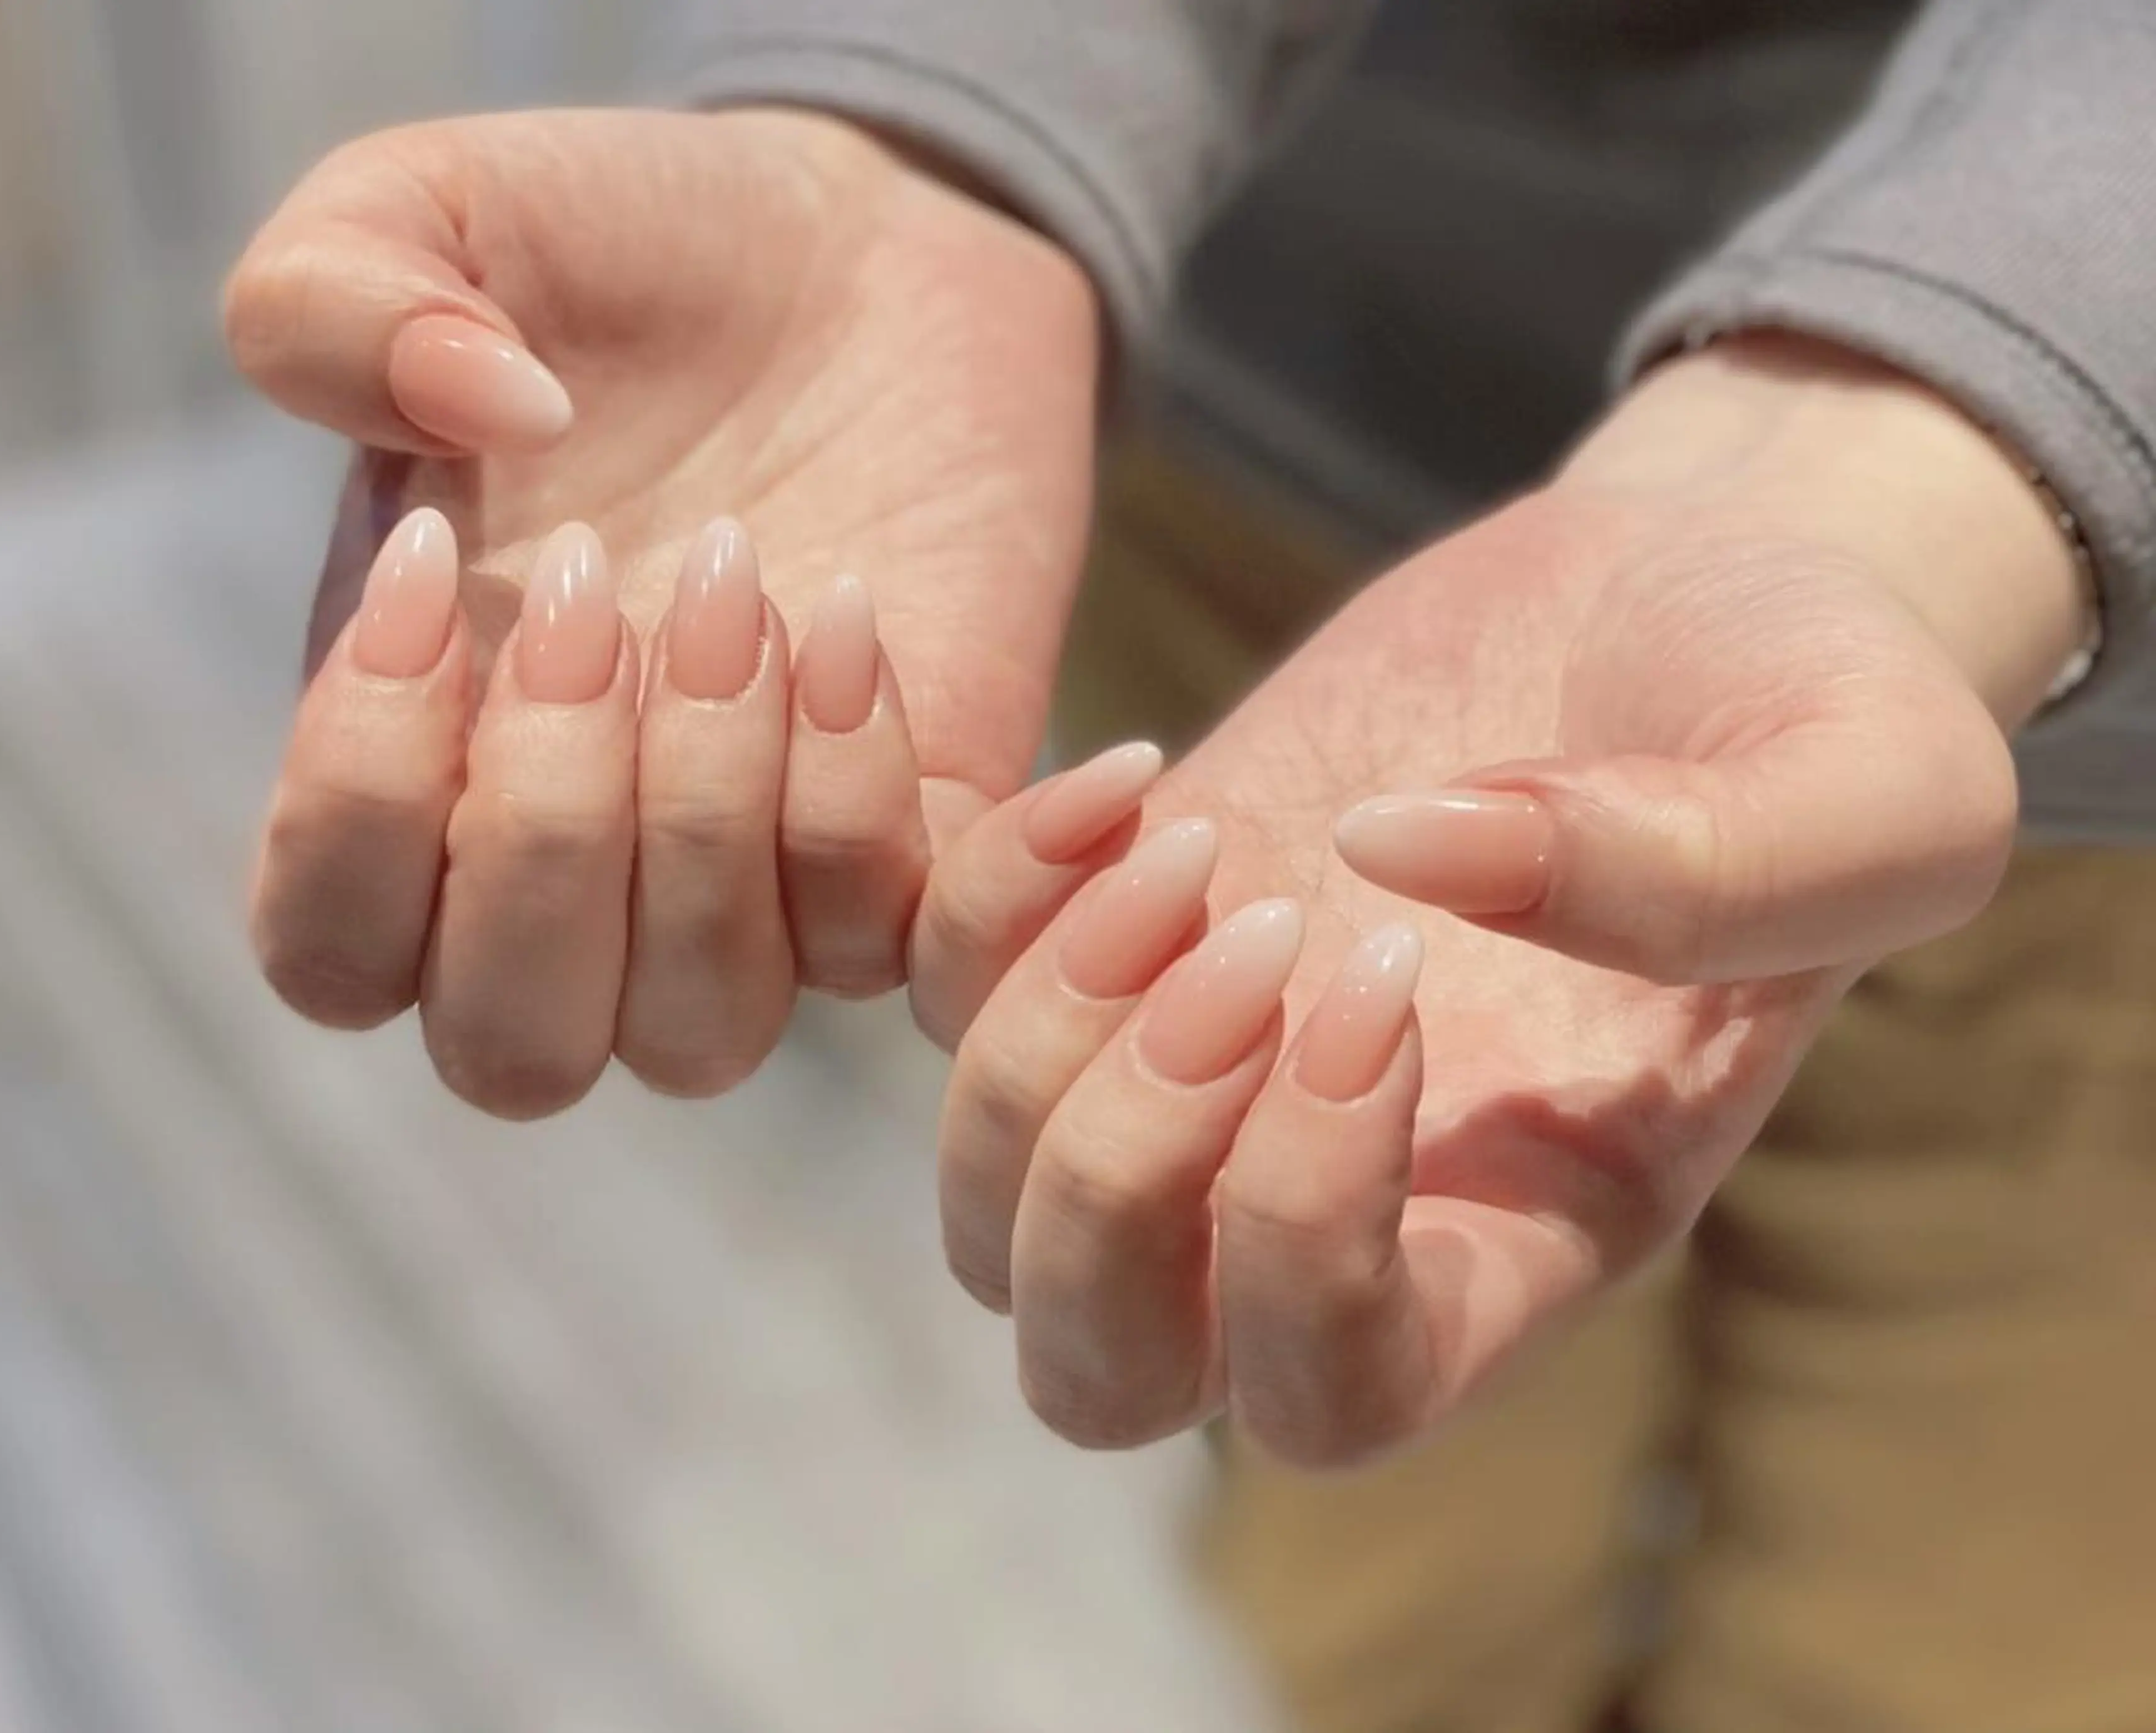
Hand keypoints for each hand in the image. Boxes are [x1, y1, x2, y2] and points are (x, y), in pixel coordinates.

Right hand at [226, 107, 1098, 1109]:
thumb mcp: (427, 210)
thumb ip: (334, 300)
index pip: (328, 954)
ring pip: (701, 1029)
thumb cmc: (613, 255)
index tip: (430, 558)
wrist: (853, 254)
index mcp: (408, 767)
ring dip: (717, 816)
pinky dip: (874, 804)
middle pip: (514, 1046)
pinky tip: (860, 621)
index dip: (354, 801)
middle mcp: (568, 870)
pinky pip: (892, 952)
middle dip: (548, 832)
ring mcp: (744, 881)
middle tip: (597, 583)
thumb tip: (468, 431)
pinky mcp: (910, 849)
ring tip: (759, 579)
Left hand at [919, 335, 2088, 1462]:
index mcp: (1522, 1231)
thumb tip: (1399, 863)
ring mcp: (1204, 1077)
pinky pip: (931, 995)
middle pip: (1104, 1359)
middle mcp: (1334, 1199)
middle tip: (1253, 931)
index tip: (1393, 987)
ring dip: (1030, 1033)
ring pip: (988, 1203)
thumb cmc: (1804, 705)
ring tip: (1182, 839)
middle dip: (1114, 1173)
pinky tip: (1128, 771)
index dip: (1304, 1240)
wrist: (1674, 587)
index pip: (1335, 1395)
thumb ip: (1702, 869)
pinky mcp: (1113, 936)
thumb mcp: (1861, 784)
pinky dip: (973, 894)